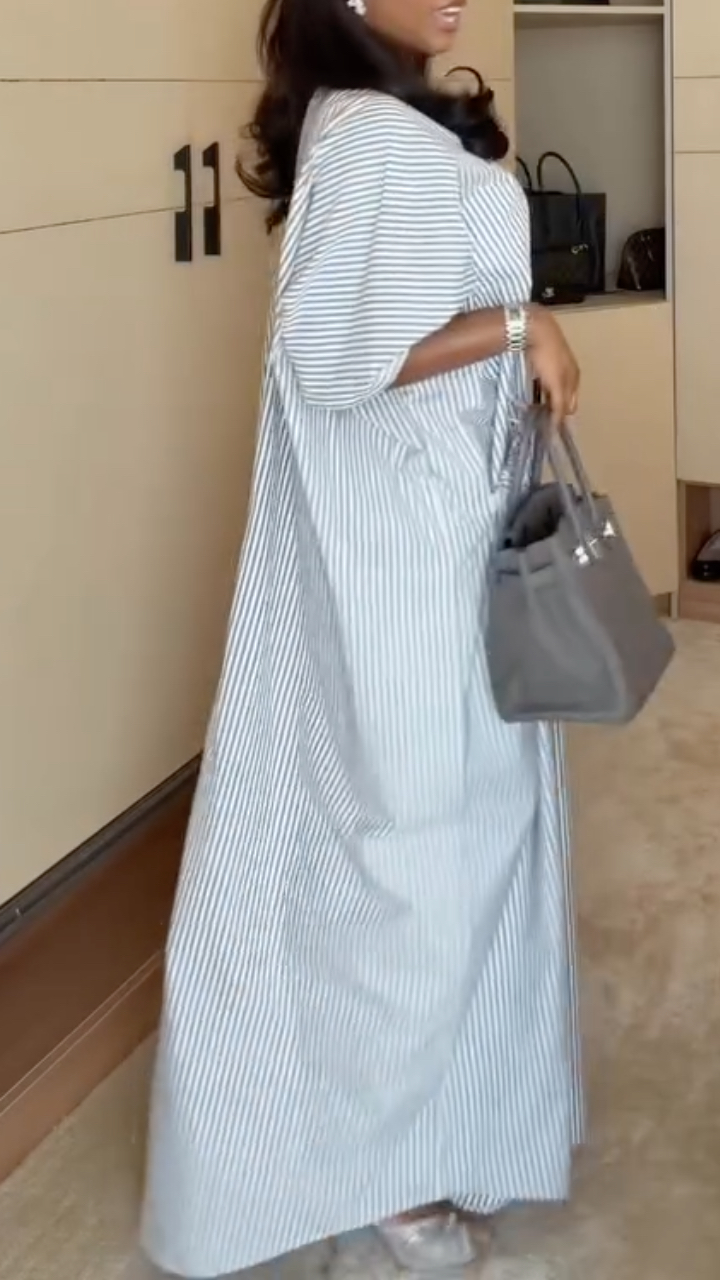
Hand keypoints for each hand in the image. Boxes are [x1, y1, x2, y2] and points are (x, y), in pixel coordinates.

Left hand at [527, 306, 579, 424]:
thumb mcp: (555, 383)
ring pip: (554, 387)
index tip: (549, 427)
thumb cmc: (548, 356)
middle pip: (564, 396)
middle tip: (541, 419)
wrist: (535, 328)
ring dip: (547, 398)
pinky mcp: (544, 357)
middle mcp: (569, 370)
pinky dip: (540, 387)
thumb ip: (558, 403)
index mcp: (575, 376)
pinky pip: (544, 379)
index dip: (561, 416)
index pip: (571, 404)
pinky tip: (532, 390)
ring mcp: (557, 363)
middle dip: (555, 407)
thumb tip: (558, 425)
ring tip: (535, 408)